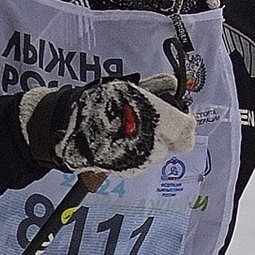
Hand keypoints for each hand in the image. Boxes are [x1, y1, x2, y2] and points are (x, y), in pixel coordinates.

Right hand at [20, 73, 197, 175]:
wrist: (67, 128)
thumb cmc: (99, 103)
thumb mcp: (127, 87)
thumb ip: (155, 86)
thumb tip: (174, 83)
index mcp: (157, 122)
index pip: (187, 129)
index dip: (182, 121)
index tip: (173, 112)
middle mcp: (154, 147)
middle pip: (174, 142)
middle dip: (166, 130)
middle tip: (147, 116)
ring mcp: (142, 162)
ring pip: (160, 152)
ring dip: (153, 140)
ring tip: (130, 126)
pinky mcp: (130, 171)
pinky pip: (144, 159)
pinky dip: (139, 149)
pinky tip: (123, 138)